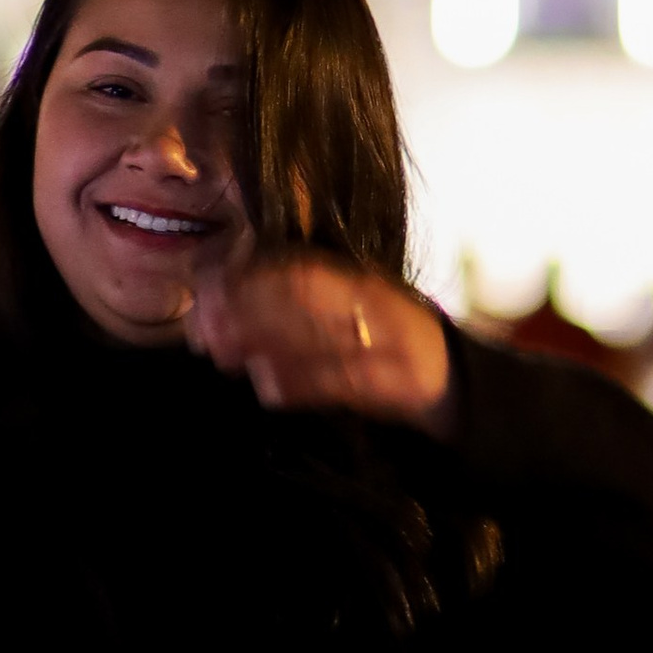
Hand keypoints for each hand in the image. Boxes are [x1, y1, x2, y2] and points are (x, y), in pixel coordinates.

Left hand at [187, 254, 455, 431]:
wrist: (449, 375)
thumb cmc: (377, 336)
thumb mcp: (339, 303)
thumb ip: (288, 295)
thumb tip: (213, 300)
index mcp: (353, 273)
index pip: (297, 262)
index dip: (248, 272)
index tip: (203, 287)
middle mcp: (372, 297)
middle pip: (305, 294)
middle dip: (248, 308)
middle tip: (202, 329)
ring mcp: (390, 338)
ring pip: (323, 334)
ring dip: (268, 344)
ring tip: (222, 356)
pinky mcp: (402, 382)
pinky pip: (348, 381)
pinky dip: (305, 384)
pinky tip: (268, 389)